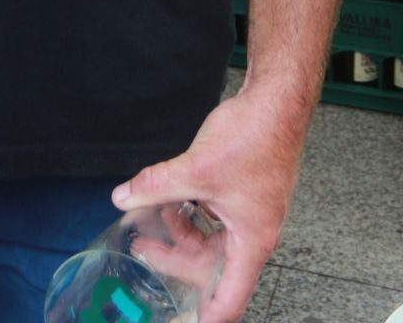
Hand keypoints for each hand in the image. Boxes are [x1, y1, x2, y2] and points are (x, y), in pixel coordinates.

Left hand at [111, 85, 306, 322]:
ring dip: (180, 233)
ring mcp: (247, 213)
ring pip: (210, 239)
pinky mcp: (241, 193)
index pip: (229, 300)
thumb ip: (157, 186)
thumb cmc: (257, 137)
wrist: (277, 102)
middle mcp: (252, 233)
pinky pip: (213, 216)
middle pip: (211, 267)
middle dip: (176, 262)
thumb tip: (125, 198)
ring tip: (150, 219)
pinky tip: (170, 198)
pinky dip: (190, 211)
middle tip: (143, 250)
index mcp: (251, 242)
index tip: (178, 319)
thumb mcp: (197, 168)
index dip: (203, 316)